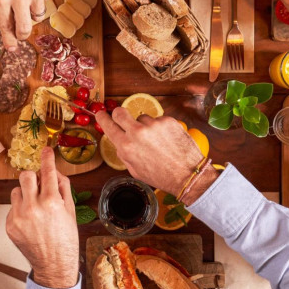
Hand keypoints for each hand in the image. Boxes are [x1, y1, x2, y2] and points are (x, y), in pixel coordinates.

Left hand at [6, 147, 78, 288]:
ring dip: (25, 194)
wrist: (54, 263)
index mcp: (51, 202)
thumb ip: (63, 188)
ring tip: (35, 207)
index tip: (46, 150)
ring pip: (16, 190)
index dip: (47, 158)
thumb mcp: (70, 210)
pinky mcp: (10, 225)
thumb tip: (54, 172)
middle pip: (25, 176)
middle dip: (32, 176)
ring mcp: (19, 217)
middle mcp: (33, 208)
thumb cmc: (65, 238)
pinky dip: (21, 210)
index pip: (47, 171)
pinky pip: (12, 207)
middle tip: (39, 184)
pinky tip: (31, 222)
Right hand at [96, 109, 215, 203]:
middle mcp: (137, 132)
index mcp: (126, 146)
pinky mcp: (167, 120)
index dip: (102, 118)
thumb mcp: (134, 170)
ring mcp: (153, 124)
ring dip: (144, 126)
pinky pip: (157, 120)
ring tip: (155, 140)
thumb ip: (124, 153)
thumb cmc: (160, 176)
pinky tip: (166, 140)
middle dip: (118, 114)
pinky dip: (159, 128)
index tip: (101, 114)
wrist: (187, 174)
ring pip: (142, 117)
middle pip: (120, 112)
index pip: (108, 124)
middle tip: (122, 119)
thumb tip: (119, 141)